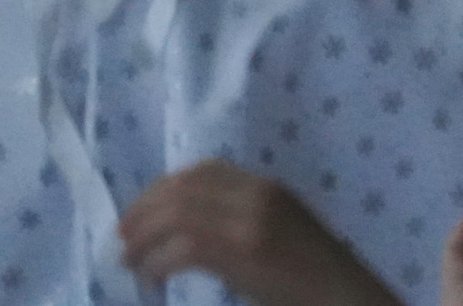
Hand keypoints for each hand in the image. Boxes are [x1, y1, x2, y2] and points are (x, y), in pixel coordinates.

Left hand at [119, 161, 399, 305]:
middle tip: (121, 238)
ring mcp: (251, 221)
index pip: (202, 169)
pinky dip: (157, 264)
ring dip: (143, 239)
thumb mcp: (278, 228)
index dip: (161, 188)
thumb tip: (181, 223)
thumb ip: (241, 215)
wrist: (340, 294)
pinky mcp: (243, 251)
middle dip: (142, 212)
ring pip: (177, 215)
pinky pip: (183, 248)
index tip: (138, 211)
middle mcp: (258, 193)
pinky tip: (152, 280)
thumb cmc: (309, 271)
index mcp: (267, 185)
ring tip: (129, 261)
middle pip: (183, 188)